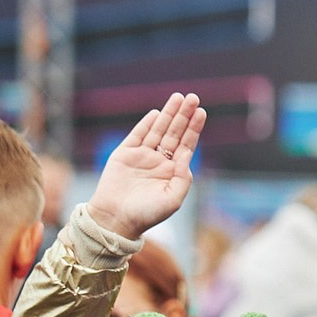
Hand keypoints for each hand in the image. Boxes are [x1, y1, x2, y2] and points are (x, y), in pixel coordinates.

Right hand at [87, 93, 206, 241]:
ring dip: (168, 114)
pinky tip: (157, 113)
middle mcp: (159, 161)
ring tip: (178, 98)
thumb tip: (187, 158)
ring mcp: (142, 156)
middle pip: (174, 133)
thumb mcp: (172, 200)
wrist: (115, 220)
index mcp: (172, 172)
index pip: (186, 145)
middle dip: (183, 115)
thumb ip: (183, 179)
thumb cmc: (146, 215)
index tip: (201, 112)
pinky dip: (146, 124)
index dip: (193, 128)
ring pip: (158, 130)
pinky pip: (137, 135)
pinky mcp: (124, 154)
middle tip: (193, 97)